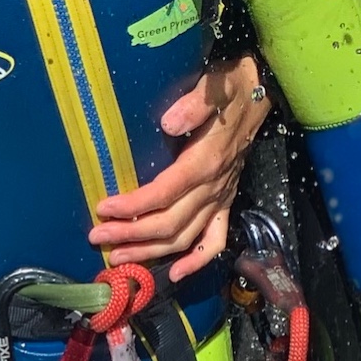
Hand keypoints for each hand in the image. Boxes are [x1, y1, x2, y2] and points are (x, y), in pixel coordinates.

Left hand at [90, 55, 267, 281]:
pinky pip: (215, 239)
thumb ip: (194, 104)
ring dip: (152, 252)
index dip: (133, 206)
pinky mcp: (226, 200)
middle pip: (170, 222)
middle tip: (97, 236)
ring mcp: (221, 196)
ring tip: (118, 258)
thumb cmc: (232, 86)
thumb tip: (169, 122)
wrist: (262, 90)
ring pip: (185, 236)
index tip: (103, 208)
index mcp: (206, 161)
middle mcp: (214, 186)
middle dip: (131, 234)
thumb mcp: (215, 86)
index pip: (164, 192)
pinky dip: (197, 260)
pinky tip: (175, 274)